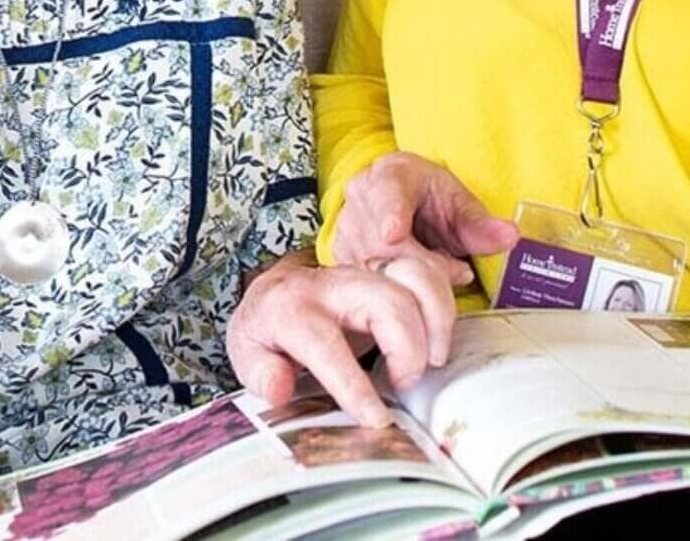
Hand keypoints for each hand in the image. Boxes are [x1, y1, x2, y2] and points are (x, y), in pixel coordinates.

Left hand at [227, 252, 461, 426]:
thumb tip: (280, 388)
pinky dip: (443, 299)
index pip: (325, 343)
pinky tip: (441, 331)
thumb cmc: (266, 329)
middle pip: (385, 301)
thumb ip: (260, 372)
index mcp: (291, 308)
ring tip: (433, 359)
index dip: (353, 384)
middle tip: (405, 384)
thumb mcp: (246, 353)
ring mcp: (363, 270)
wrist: (276, 289)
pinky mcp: (386, 270)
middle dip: (407, 348)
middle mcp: (331, 283)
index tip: (376, 419)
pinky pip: (426, 270)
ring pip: (414, 276)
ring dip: (435, 318)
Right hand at [333, 151, 517, 283]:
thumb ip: (481, 224)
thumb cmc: (430, 199)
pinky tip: (412, 283)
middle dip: (423, 265)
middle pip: (383, 243)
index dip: (390, 215)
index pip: (387, 193)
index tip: (394, 234)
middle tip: (458, 271)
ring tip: (438, 270)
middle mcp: (361, 197)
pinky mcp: (341, 257)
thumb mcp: (459, 203)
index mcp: (390, 174)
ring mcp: (346, 228)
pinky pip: (365, 283)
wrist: (402, 202)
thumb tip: (510, 236)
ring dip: (410, 280)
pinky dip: (393, 290)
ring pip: (373, 266)